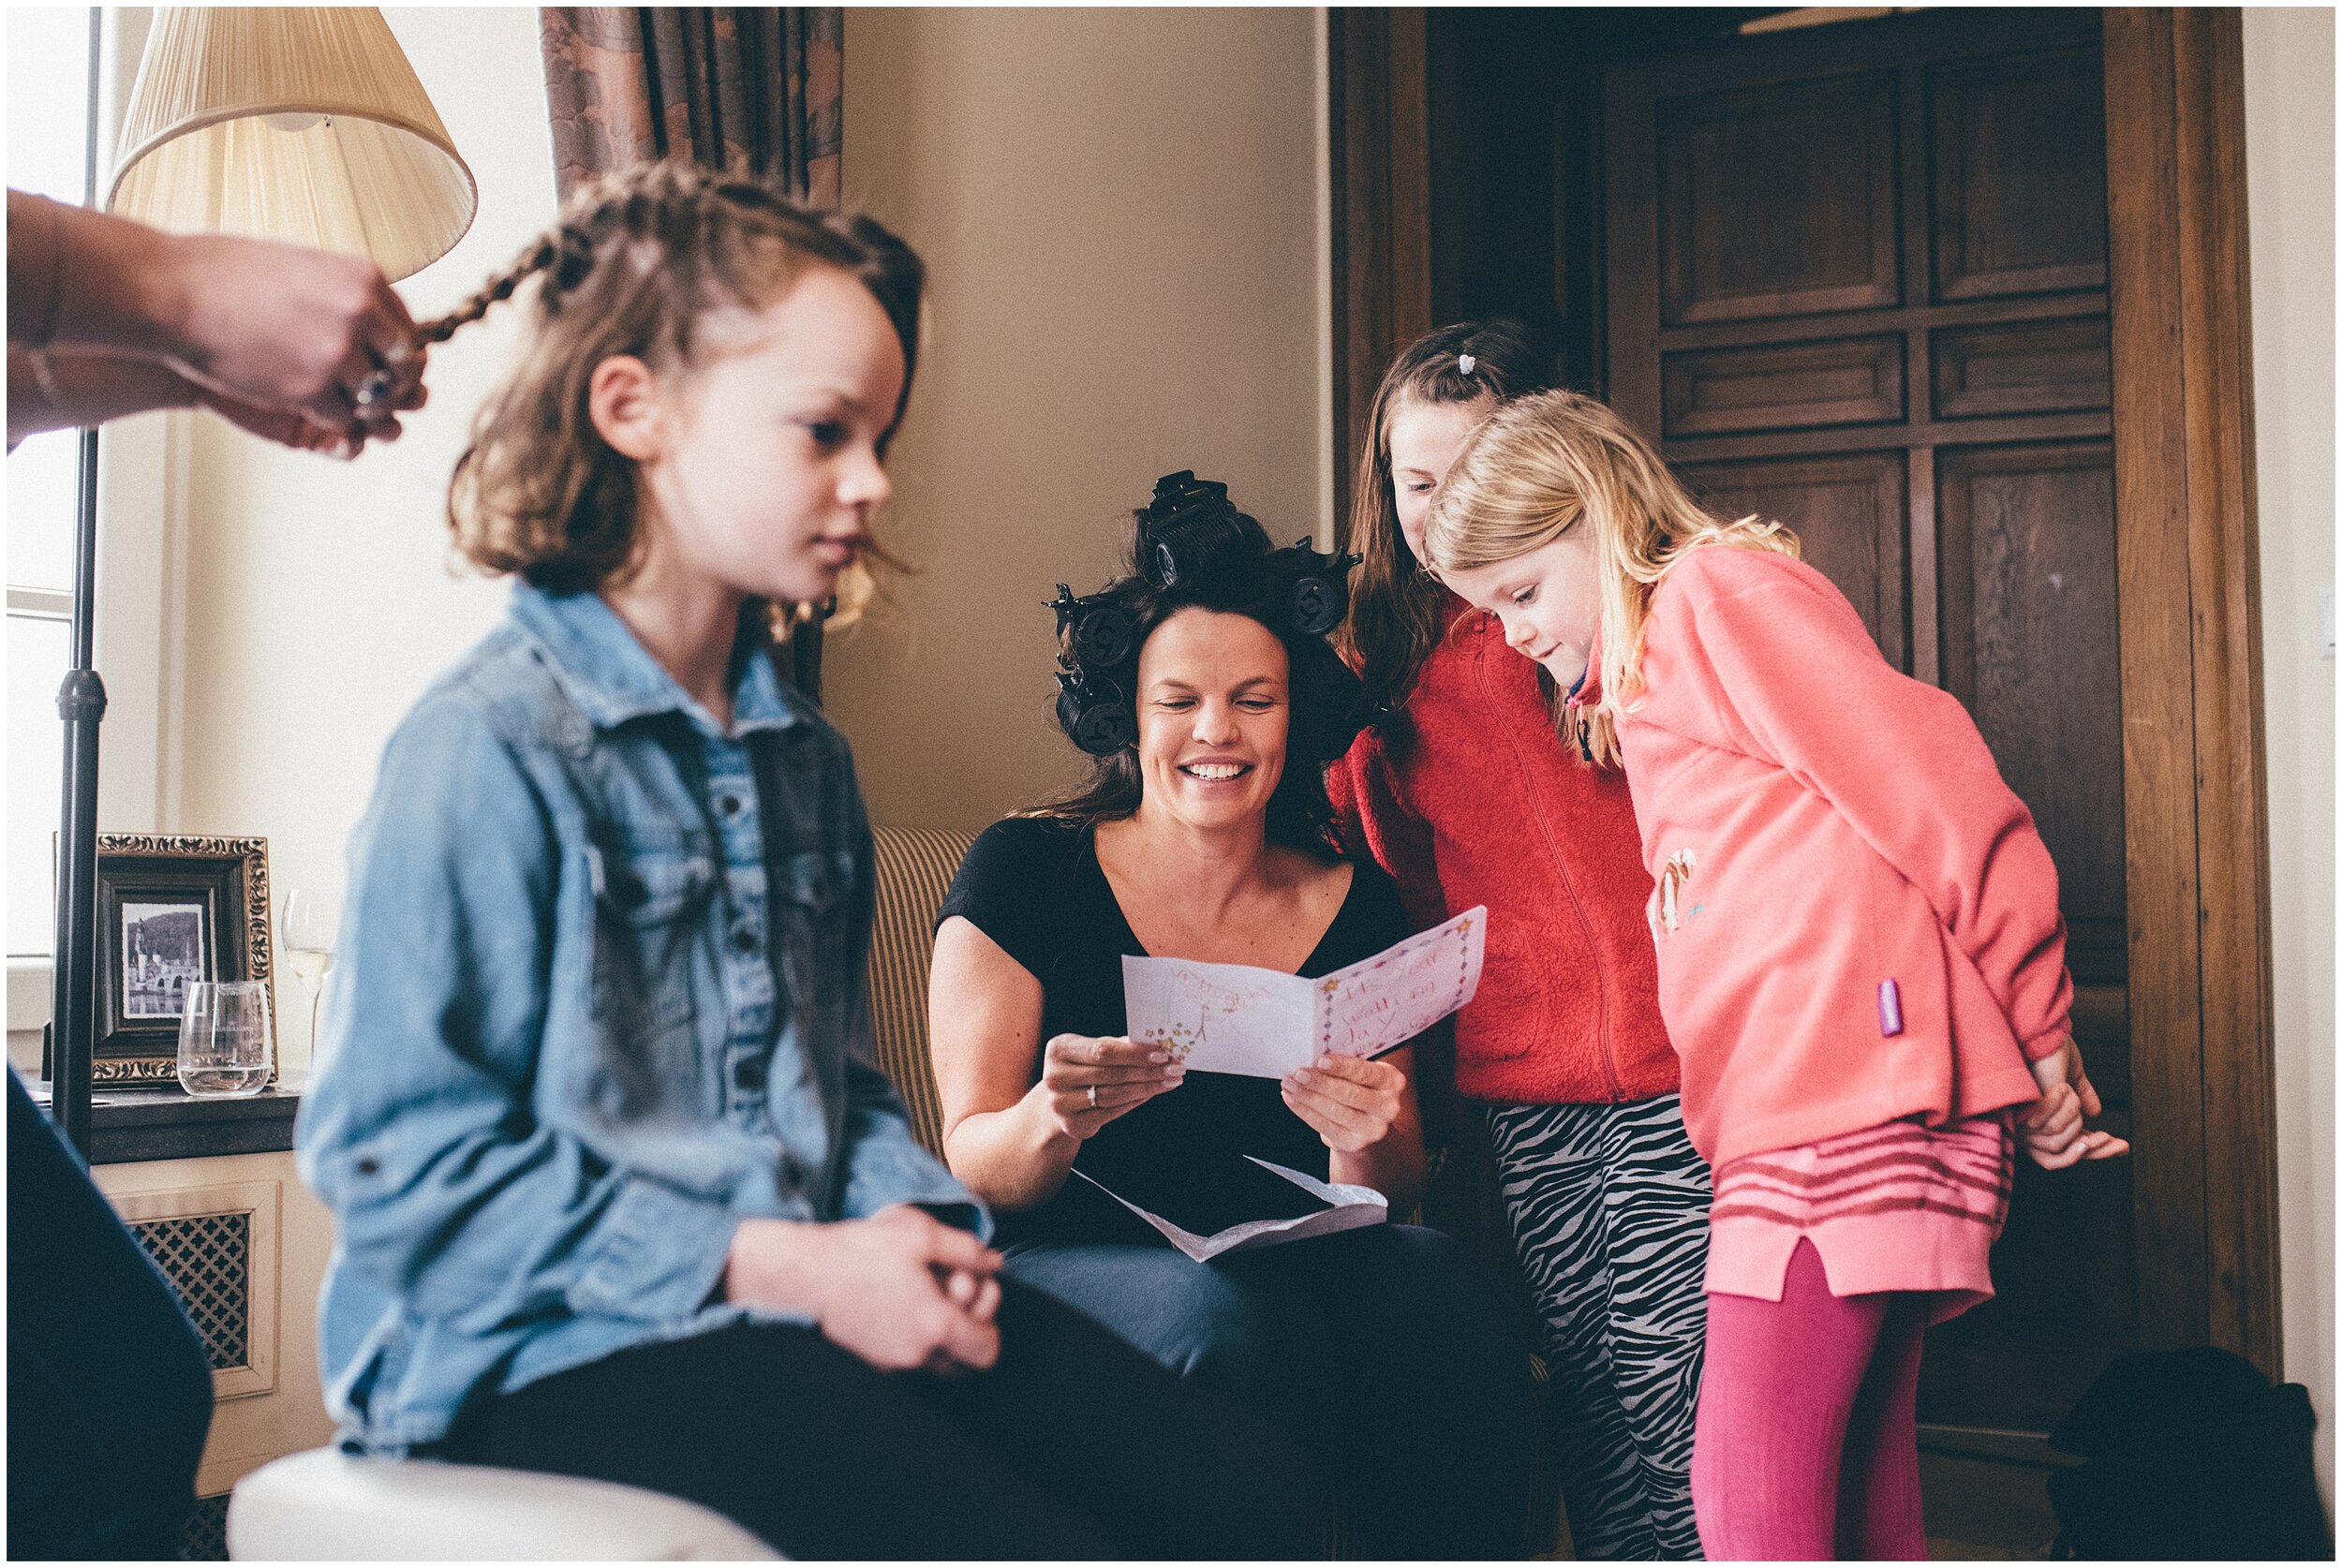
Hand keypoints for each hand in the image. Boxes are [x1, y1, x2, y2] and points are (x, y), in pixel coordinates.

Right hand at [158, 231, 426, 444]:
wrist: (171, 291)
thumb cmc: (224, 275)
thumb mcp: (301, 265)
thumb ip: (343, 292)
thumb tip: (375, 317)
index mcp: (364, 277)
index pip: (407, 327)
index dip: (394, 351)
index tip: (379, 362)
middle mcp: (362, 313)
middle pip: (404, 366)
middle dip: (389, 383)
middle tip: (369, 391)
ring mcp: (339, 351)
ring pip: (376, 398)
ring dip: (357, 404)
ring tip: (331, 397)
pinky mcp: (312, 387)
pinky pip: (343, 420)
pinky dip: (329, 420)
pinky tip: (306, 406)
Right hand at [722, 1205, 1002, 1373]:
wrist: (801, 1275)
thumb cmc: (858, 1252)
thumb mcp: (921, 1235)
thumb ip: (967, 1250)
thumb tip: (995, 1262)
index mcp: (934, 1327)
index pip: (988, 1351)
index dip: (990, 1321)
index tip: (975, 1292)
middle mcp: (915, 1357)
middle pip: (966, 1364)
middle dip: (969, 1330)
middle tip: (951, 1291)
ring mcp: (891, 1366)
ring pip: (937, 1366)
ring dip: (942, 1337)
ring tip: (924, 1297)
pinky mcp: (871, 1365)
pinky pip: (909, 1363)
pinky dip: (915, 1341)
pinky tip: (900, 1305)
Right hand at [1030, 1033, 1183, 1141]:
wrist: (1057, 1101)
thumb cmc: (1081, 1068)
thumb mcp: (1091, 1050)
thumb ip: (1119, 1046)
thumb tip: (1157, 1044)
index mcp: (1059, 1050)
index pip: (1104, 1050)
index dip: (1136, 1053)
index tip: (1164, 1053)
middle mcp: (1055, 1077)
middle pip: (1111, 1073)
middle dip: (1148, 1070)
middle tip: (1175, 1068)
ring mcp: (1061, 1103)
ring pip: (1114, 1094)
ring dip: (1147, 1087)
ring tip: (1169, 1081)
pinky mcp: (1072, 1124)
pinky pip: (1112, 1112)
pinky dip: (1135, 1101)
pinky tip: (1152, 1093)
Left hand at [1282, 1052, 1406, 1153]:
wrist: (1370, 1131)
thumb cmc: (1362, 1093)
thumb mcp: (1364, 1078)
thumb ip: (1347, 1068)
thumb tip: (1312, 1056)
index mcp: (1392, 1081)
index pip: (1365, 1072)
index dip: (1342, 1067)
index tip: (1320, 1061)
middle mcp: (1388, 1107)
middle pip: (1349, 1093)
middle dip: (1320, 1082)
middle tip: (1298, 1073)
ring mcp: (1373, 1128)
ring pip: (1335, 1110)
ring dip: (1307, 1096)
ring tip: (1289, 1084)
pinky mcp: (1354, 1143)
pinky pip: (1325, 1125)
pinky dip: (1304, 1111)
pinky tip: (1292, 1099)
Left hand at [2018, 1037, 2130, 1168]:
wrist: (2041, 1033)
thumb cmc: (2050, 1050)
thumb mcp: (2072, 1076)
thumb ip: (2082, 1095)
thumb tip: (2096, 1112)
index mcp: (2039, 1120)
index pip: (2066, 1150)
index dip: (2096, 1153)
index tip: (2124, 1146)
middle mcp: (2026, 1127)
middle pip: (2061, 1157)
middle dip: (2092, 1149)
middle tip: (2111, 1138)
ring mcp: (2021, 1122)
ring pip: (2059, 1142)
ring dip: (2072, 1114)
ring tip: (2066, 1089)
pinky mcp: (2021, 1113)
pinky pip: (2052, 1127)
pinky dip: (2064, 1106)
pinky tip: (2059, 1086)